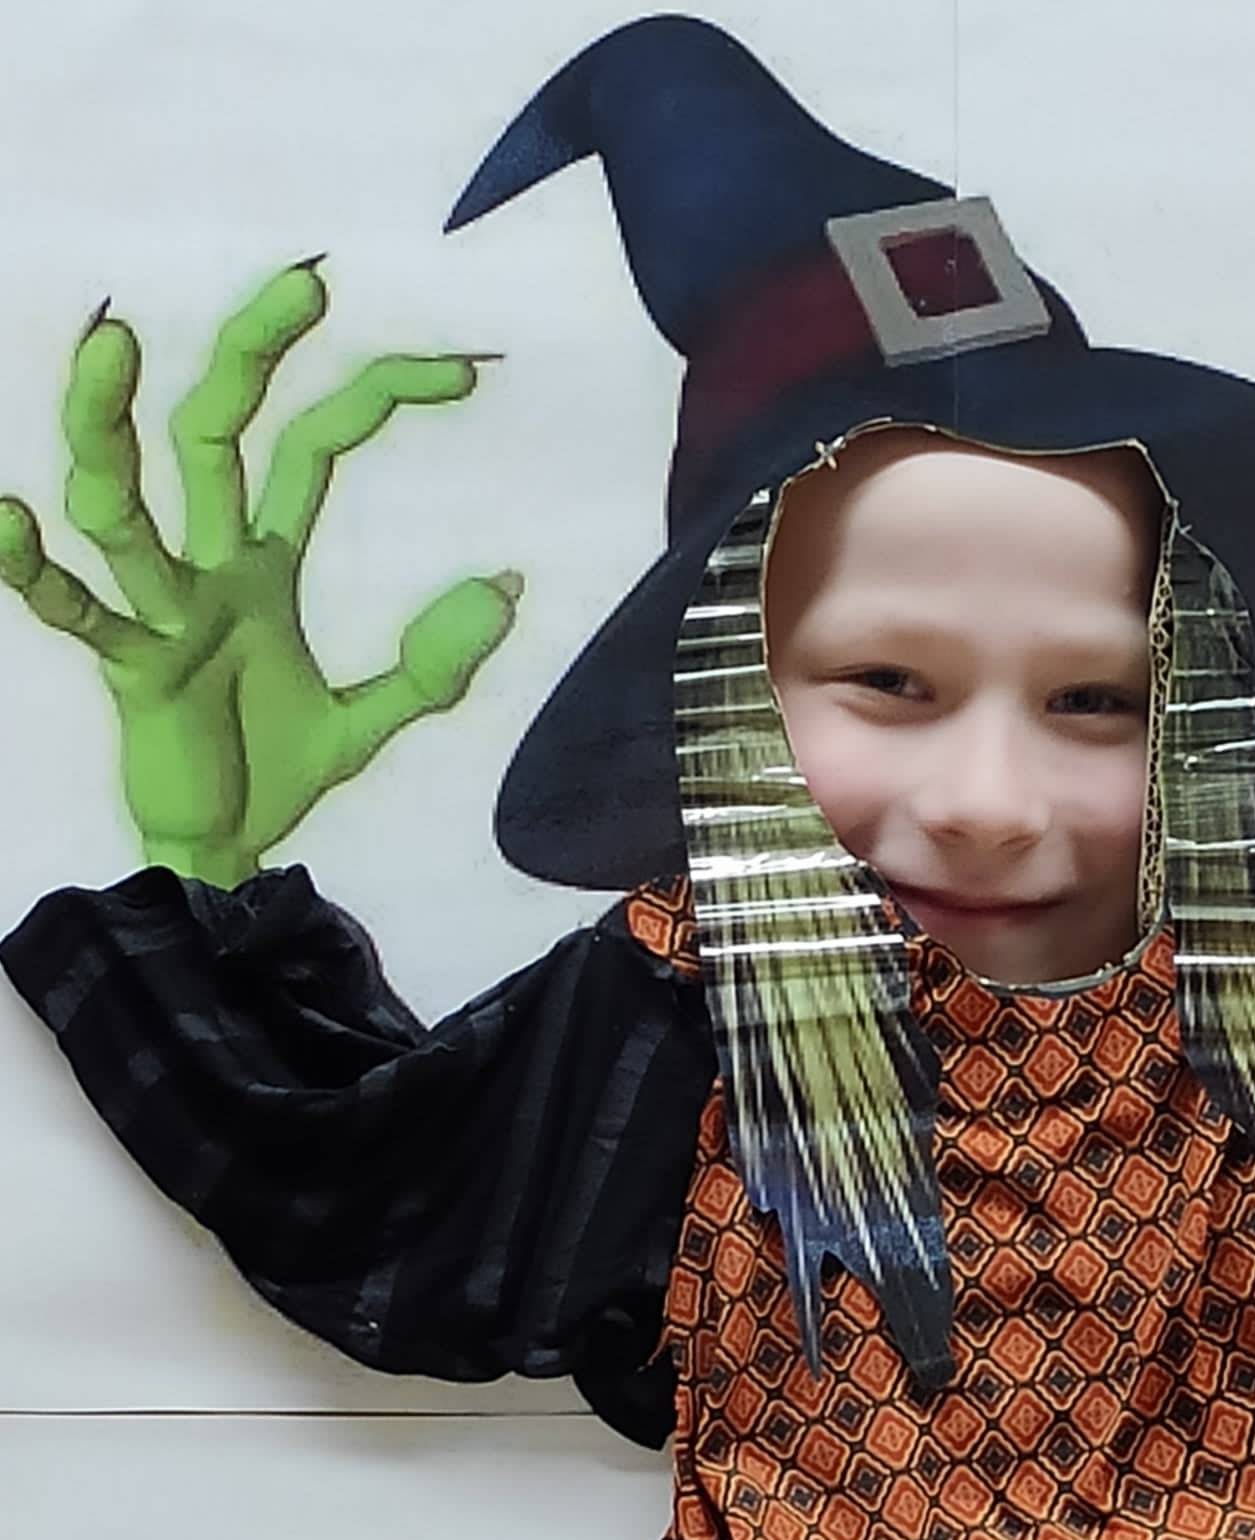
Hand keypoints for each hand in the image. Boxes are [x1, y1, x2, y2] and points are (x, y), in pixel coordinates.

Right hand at [0, 258, 520, 884]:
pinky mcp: (131, 668)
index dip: (374, 398)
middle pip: (211, 435)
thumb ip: (435, 662)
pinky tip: (10, 517)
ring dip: (106, 425)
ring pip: (123, 502)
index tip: (460, 372)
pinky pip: (74, 611)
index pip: (312, 448)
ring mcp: (161, 609)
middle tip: (303, 282)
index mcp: (261, 563)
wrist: (229, 845)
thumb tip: (507, 586)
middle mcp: (206, 565)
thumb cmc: (278, 768)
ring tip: (112, 342)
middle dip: (248, 356)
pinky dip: (34, 571)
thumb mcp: (374, 717)